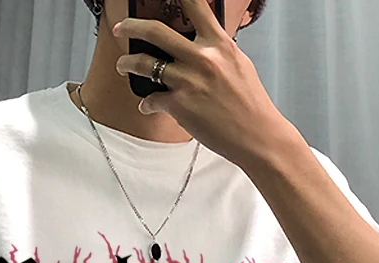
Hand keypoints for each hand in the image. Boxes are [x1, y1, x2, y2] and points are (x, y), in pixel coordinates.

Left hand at [113, 0, 298, 168]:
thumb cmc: (250, 104)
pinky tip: (148, 105)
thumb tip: (201, 45)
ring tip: (123, 66)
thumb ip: (217, 52)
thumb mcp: (239, 65)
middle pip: (156, 31)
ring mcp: (188, 81)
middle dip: (132, 27)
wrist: (256, 135)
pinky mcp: (179, 106)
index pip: (195, 6)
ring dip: (128, 64)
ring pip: (145, 64)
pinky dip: (147, 103)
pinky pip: (152, 99)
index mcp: (219, 43)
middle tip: (122, 28)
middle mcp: (202, 57)